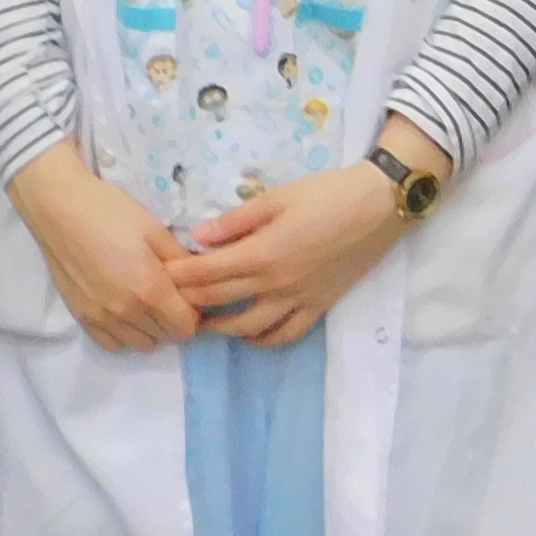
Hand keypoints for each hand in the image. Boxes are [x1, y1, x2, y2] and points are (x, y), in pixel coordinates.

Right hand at [12, 144, 197, 351]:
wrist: (60, 210)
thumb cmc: (111, 213)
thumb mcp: (155, 230)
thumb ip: (181, 261)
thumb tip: (198, 281)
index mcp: (149, 289)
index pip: (186, 327)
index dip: (194, 313)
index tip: (189, 295)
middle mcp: (127, 312)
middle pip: (166, 337)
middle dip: (174, 319)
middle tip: (169, 293)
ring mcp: (102, 319)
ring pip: (141, 344)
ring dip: (151, 329)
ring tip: (145, 301)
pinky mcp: (82, 318)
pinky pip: (113, 344)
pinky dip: (125, 334)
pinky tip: (124, 309)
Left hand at [168, 130, 439, 347]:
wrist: (379, 206)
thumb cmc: (326, 194)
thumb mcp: (277, 197)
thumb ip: (235, 221)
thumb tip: (197, 238)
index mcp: (262, 254)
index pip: (207, 274)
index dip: (179, 278)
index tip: (156, 277)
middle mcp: (276, 285)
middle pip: (221, 301)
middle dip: (190, 303)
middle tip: (167, 302)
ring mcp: (298, 300)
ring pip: (250, 328)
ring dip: (221, 329)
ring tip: (202, 324)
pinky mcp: (318, 306)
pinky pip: (286, 335)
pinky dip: (263, 341)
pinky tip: (250, 335)